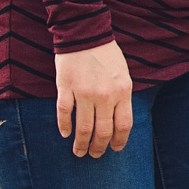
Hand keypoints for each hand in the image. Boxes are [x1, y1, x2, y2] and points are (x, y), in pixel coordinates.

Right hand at [55, 41, 132, 156]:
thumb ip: (122, 98)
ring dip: (81, 144)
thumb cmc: (106, 54)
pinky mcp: (65, 87)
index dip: (119, 141)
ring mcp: (84, 92)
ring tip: (79, 152)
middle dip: (99, 148)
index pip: (123, 125)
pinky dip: (64, 126)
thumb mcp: (123, 75)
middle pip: (103, 131)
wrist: (84, 33)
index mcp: (123, 91)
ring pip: (83, 128)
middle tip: (95, 155)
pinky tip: (65, 134)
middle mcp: (105, 95)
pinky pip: (64, 113)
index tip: (114, 149)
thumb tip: (118, 125)